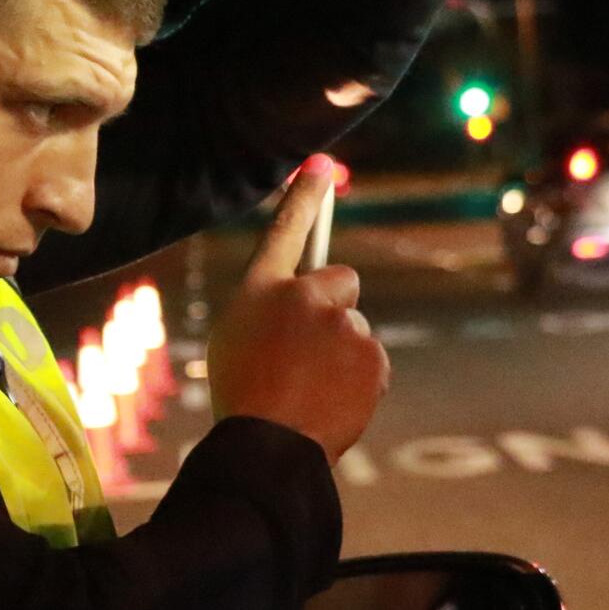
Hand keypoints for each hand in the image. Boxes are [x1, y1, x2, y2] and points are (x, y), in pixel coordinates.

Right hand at [208, 155, 388, 461]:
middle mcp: (304, 295)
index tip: (322, 163)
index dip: (303, 195)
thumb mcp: (236, 341)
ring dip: (341, 354)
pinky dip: (357, 382)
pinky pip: (370, 363)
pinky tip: (330, 404)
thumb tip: (308, 311)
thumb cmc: (242, 397)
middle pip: (341, 282)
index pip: (285, 229)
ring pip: (355, 329)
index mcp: (261, 289)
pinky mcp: (372, 354)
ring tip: (309, 390)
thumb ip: (273, 313)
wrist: (268, 446)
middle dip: (334, 307)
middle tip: (309, 350)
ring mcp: (343, 323)